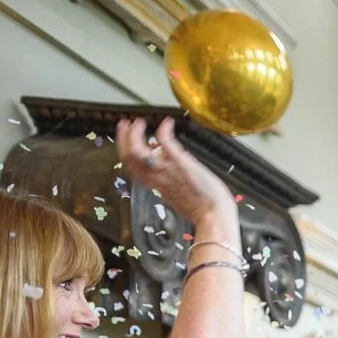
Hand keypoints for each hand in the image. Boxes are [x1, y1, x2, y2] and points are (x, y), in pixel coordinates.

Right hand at [115, 117, 236, 229]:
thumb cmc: (205, 211)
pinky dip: (163, 129)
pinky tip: (167, 122)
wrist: (215, 216)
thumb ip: (172, 187)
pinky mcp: (180, 162)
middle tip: (125, 124)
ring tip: (138, 122)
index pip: (132, 167)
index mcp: (157, 186)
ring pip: (138, 150)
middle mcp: (157, 177)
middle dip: (123, 138)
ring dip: (135, 133)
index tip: (125, 140)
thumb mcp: (181, 199)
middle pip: (129, 157)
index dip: (125, 152)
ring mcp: (167, 169)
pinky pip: (165, 142)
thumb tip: (172, 178)